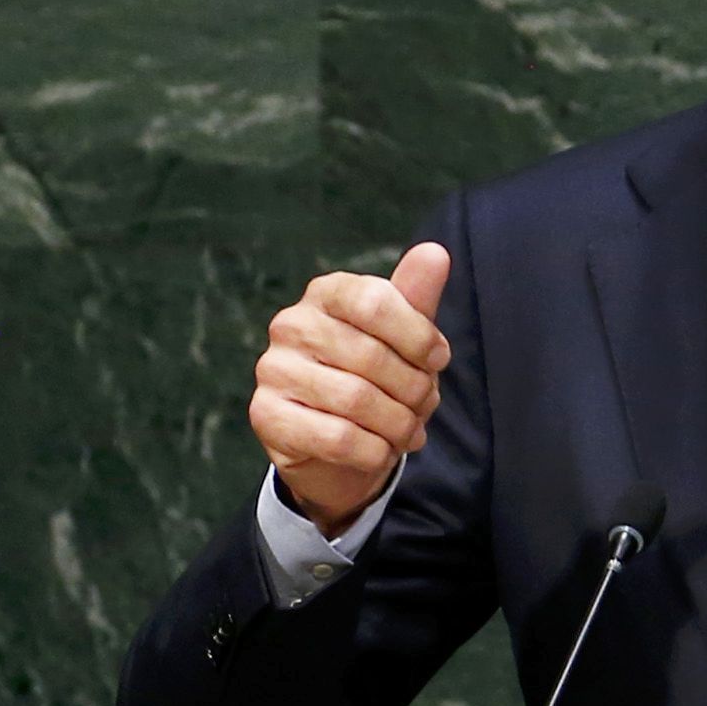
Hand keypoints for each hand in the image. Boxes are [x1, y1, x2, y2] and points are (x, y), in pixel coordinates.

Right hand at [251, 242, 452, 535]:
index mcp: (326, 293)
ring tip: (410, 432)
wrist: (334, 445)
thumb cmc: (375, 378)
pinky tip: (383, 451)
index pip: (374, 301)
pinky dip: (373, 451)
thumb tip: (435, 253)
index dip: (417, 336)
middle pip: (370, 356)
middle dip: (414, 389)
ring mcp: (273, 369)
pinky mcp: (266, 415)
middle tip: (426, 406)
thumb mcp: (402, 337)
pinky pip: (336, 437)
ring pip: (356, 400)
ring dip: (398, 424)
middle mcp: (291, 324)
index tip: (439, 359)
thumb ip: (416, 297)